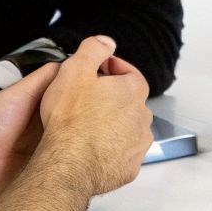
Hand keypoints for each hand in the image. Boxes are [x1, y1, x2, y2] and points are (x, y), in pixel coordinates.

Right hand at [37, 35, 152, 195]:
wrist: (68, 165)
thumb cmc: (71, 119)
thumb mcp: (76, 69)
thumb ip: (93, 49)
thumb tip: (105, 42)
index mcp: (133, 92)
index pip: (129, 73)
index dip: (111, 69)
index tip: (98, 72)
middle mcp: (143, 118)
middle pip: (128, 102)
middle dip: (110, 99)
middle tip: (86, 100)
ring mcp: (138, 145)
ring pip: (127, 129)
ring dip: (111, 125)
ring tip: (85, 127)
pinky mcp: (128, 168)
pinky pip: (121, 154)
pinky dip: (109, 150)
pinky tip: (89, 149)